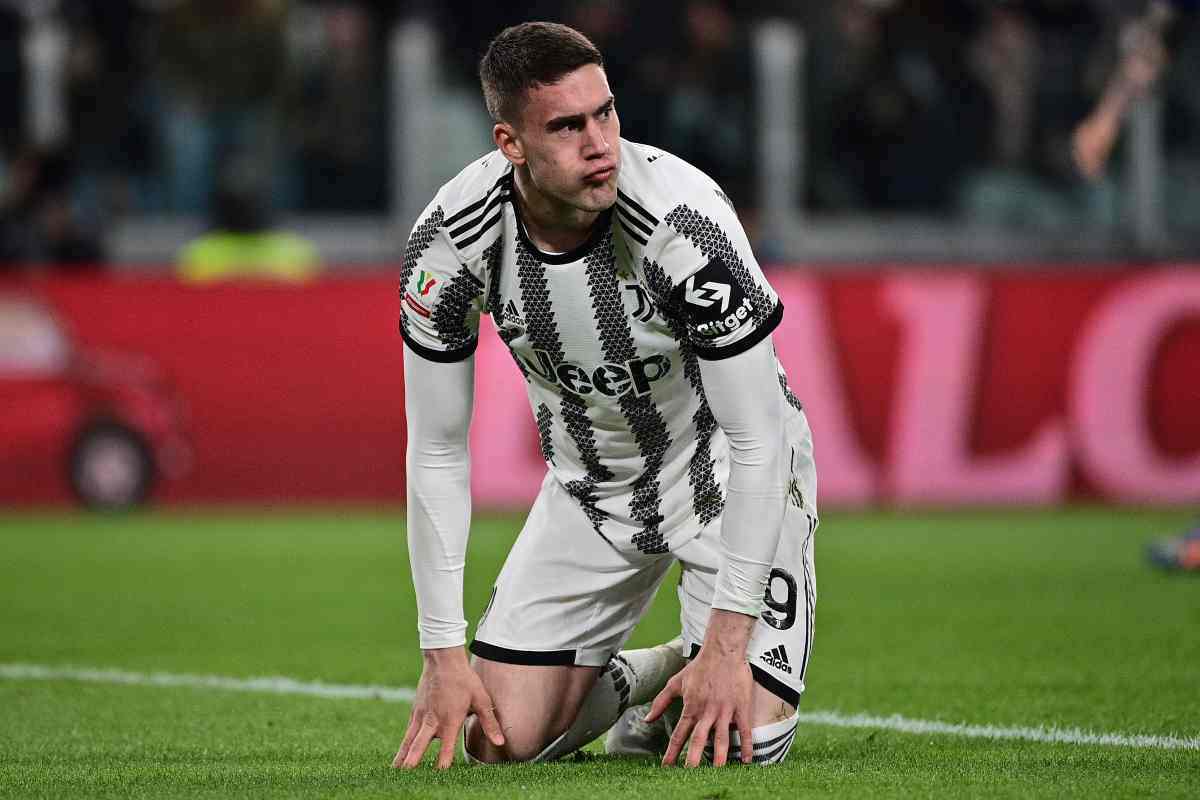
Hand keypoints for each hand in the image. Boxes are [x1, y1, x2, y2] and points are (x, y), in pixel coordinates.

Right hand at [392, 647, 504, 768]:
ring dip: (402, 755)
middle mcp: (433, 720)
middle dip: (412, 761)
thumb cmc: (465, 679)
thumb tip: (500, 742)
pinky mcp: (415, 710)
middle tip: (405, 774)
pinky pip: (408, 730)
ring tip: (394, 771)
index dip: (443, 762)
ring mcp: (421, 715)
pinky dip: (404, 743)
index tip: (439, 774)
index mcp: (450, 720)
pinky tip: (401, 752)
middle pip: (419, 745)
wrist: (443, 659)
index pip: (446, 747)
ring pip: (409, 739)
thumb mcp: (481, 700)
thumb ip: (489, 723)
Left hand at [645, 610, 755, 766]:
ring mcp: (725, 710)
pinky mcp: (741, 707)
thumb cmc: (700, 666)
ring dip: (719, 756)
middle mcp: (707, 711)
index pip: (679, 734)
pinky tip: (746, 761)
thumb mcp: (676, 682)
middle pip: (698, 739)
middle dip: (693, 758)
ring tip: (716, 772)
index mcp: (691, 707)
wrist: (723, 651)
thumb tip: (647, 718)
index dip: (672, 752)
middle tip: (689, 774)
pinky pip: (745, 730)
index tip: (667, 767)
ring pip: (722, 738)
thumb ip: (660, 701)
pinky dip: (746, 746)